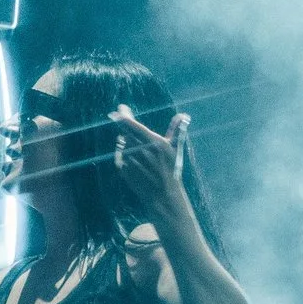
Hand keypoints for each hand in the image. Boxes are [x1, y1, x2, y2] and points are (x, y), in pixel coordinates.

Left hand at [109, 106, 190, 224]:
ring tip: (136, 146)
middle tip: (120, 117)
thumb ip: (177, 130)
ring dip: (126, 140)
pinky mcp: (123, 169)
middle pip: (125, 131)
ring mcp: (130, 159)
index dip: (124, 115)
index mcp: (153, 142)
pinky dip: (124, 153)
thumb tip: (183, 115)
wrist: (163, 194)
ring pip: (123, 143)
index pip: (132, 124)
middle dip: (123, 124)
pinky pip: (120, 155)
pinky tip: (133, 157)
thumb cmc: (171, 170)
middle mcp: (140, 149)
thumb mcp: (175, 149)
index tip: (120, 109)